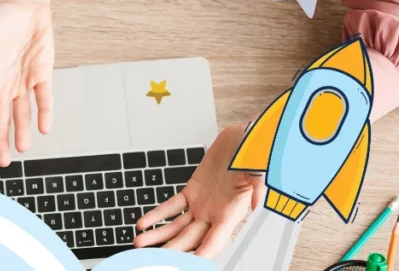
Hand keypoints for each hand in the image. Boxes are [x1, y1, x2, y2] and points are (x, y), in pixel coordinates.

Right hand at [0, 0, 55, 166]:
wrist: (23, 4)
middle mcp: (2, 85)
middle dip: (0, 143)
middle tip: (3, 163)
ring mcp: (22, 81)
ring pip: (21, 115)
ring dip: (21, 132)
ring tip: (22, 149)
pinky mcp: (41, 74)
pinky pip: (43, 99)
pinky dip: (43, 113)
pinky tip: (43, 127)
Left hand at [133, 123, 266, 257]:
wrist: (245, 140)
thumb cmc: (254, 157)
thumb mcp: (258, 170)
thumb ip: (258, 188)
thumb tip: (257, 204)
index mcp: (232, 213)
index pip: (215, 241)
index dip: (201, 254)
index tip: (188, 264)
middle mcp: (215, 213)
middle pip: (190, 239)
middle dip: (171, 250)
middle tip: (152, 259)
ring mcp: (202, 204)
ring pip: (177, 226)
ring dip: (158, 236)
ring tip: (140, 243)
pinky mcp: (193, 191)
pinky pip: (172, 207)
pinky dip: (157, 216)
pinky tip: (144, 224)